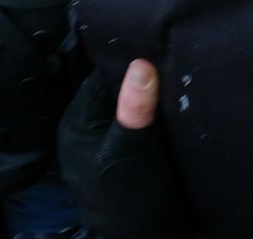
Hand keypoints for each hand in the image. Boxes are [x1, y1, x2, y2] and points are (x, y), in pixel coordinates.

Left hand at [59, 60, 182, 238]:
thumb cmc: (134, 201)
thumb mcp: (132, 152)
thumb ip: (133, 110)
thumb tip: (139, 64)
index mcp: (75, 124)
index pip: (102, 77)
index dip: (131, 65)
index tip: (161, 52)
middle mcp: (83, 131)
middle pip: (115, 91)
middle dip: (141, 82)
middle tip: (174, 66)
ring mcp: (101, 146)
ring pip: (127, 108)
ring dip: (150, 100)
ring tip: (177, 84)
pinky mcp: (120, 157)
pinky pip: (135, 125)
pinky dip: (153, 119)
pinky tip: (173, 112)